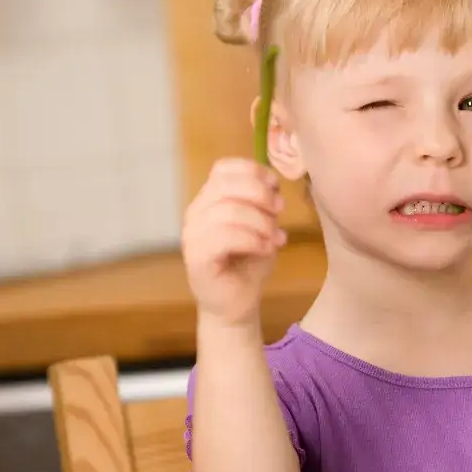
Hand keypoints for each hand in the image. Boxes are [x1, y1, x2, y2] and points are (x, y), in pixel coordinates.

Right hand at [182, 158, 287, 325]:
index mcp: (209, 199)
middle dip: (260, 194)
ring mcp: (192, 235)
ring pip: (228, 211)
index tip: (276, 187)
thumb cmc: (249, 262)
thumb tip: (274, 185)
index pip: (223, 168)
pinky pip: (225, 237)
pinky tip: (267, 248)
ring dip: (261, 221)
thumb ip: (264, 202)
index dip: (253, 171)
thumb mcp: (263, 224)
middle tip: (280, 211)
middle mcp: (196, 213)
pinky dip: (253, 240)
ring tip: (276, 237)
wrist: (237, 303)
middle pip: (226, 185)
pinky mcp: (196, 258)